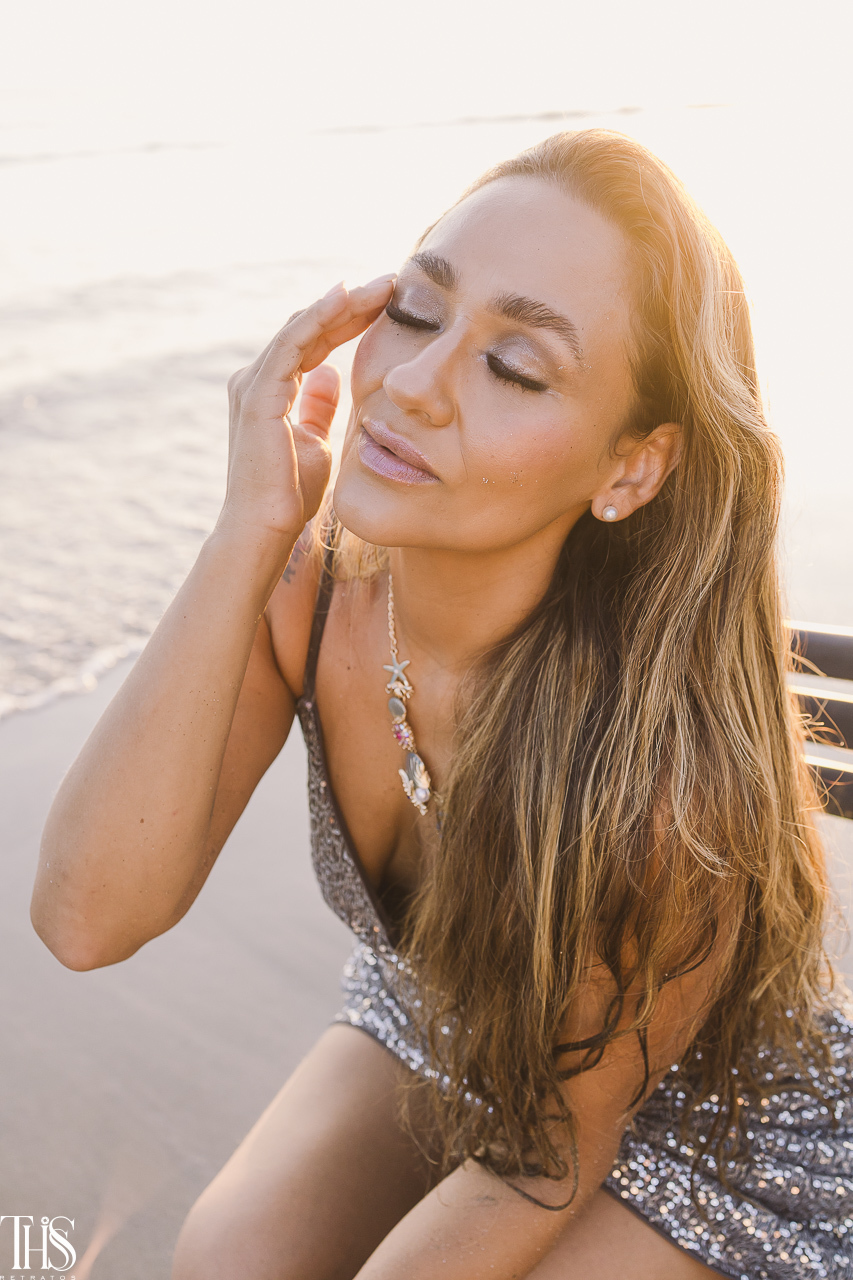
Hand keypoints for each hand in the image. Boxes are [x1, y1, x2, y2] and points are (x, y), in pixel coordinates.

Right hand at [218, 275, 394, 543]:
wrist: (265, 529)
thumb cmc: (289, 495)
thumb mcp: (315, 443)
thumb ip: (318, 408)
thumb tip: (331, 375)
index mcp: (271, 389)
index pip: (315, 342)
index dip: (351, 321)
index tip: (389, 305)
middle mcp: (257, 379)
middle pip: (310, 327)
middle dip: (353, 304)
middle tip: (393, 282)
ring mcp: (254, 384)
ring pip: (302, 327)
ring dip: (343, 303)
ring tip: (382, 285)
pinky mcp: (258, 394)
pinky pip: (292, 343)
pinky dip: (318, 317)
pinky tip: (346, 298)